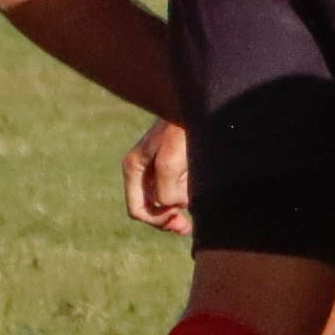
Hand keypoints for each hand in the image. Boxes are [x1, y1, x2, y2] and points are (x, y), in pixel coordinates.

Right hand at [124, 119, 191, 234]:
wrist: (200, 106)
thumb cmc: (183, 129)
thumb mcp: (170, 162)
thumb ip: (164, 189)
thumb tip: (170, 205)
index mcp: (134, 168)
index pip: (138, 210)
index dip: (158, 219)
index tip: (178, 215)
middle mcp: (142, 169)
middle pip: (151, 208)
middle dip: (168, 218)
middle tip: (188, 227)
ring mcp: (156, 167)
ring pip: (164, 201)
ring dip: (179, 207)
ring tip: (196, 204)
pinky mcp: (172, 164)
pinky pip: (175, 189)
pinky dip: (185, 196)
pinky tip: (198, 195)